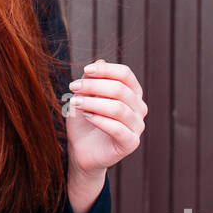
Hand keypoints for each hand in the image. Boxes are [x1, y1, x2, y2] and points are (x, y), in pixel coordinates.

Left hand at [64, 59, 147, 176]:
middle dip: (93, 86)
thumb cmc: (85, 120)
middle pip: (120, 89)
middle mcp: (139, 108)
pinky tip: (87, 117)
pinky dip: (100, 120)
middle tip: (73, 87)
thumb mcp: (84, 96)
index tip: (85, 70)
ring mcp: (137, 126)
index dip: (105, 70)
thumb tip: (100, 62)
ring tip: (75, 103)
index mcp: (132, 93)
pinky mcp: (131, 143)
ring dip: (93, 103)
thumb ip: (92, 79)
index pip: (126, 74)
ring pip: (118, 108)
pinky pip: (118, 128)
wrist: (81, 150)